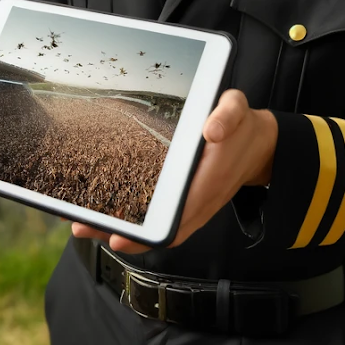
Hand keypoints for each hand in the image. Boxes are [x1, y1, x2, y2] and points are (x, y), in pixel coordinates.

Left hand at [72, 88, 276, 254]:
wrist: (260, 144)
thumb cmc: (243, 127)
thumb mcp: (238, 109)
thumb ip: (227, 115)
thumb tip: (212, 128)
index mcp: (213, 177)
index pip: (181, 212)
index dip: (151, 229)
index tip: (121, 236)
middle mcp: (202, 199)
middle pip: (163, 229)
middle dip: (123, 234)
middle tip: (85, 228)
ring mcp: (196, 205)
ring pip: (160, 229)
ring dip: (124, 231)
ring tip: (86, 225)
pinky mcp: (190, 203)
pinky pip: (163, 221)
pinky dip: (137, 224)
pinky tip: (111, 218)